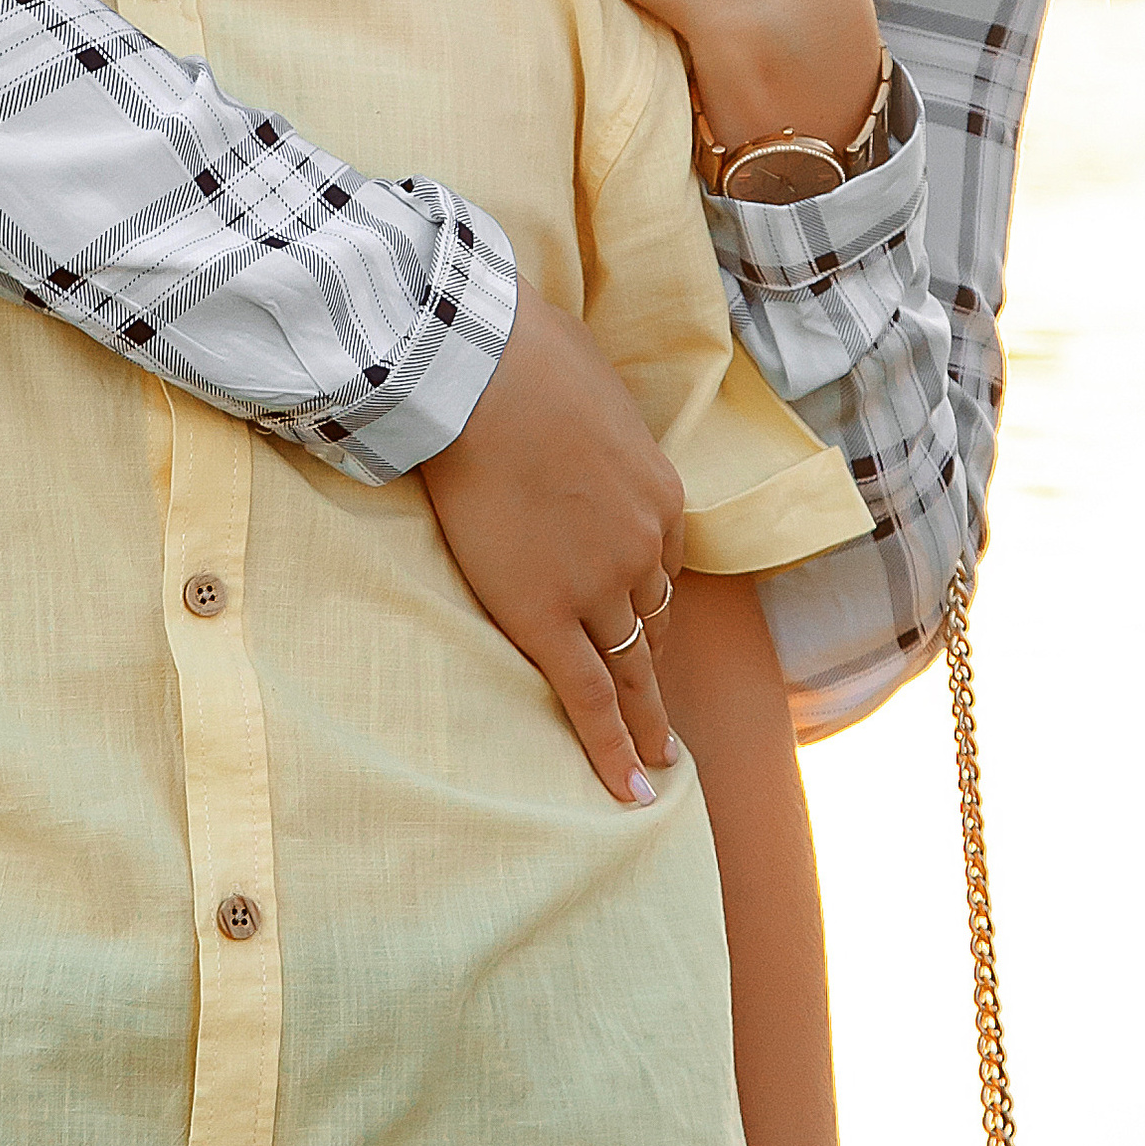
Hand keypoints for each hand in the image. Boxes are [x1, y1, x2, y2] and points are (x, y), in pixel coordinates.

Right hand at [419, 294, 686, 804]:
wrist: (481, 370)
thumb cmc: (522, 353)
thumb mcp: (585, 376)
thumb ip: (586, 406)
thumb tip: (562, 383)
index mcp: (659, 495)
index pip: (663, 570)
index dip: (650, 605)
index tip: (643, 631)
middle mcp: (644, 548)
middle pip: (653, 623)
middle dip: (654, 669)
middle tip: (660, 718)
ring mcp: (599, 587)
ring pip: (632, 670)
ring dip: (644, 721)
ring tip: (652, 767)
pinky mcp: (545, 615)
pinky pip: (587, 697)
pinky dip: (612, 748)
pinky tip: (629, 791)